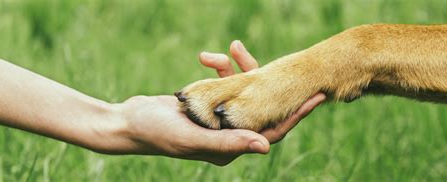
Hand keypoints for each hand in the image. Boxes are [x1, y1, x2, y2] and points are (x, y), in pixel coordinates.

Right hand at [106, 41, 324, 165]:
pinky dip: (219, 69)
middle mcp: (228, 134)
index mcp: (231, 147)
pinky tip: (209, 58)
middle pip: (261, 107)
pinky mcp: (207, 104)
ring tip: (230, 49)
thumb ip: (230, 142)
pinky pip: (223, 84)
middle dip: (269, 83)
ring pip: (242, 91)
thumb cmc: (158, 133)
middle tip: (286, 63)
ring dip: (238, 69)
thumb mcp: (194, 138)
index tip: (317, 96)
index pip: (273, 131)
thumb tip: (267, 147)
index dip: (296, 114)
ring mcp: (217, 118)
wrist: (129, 121)